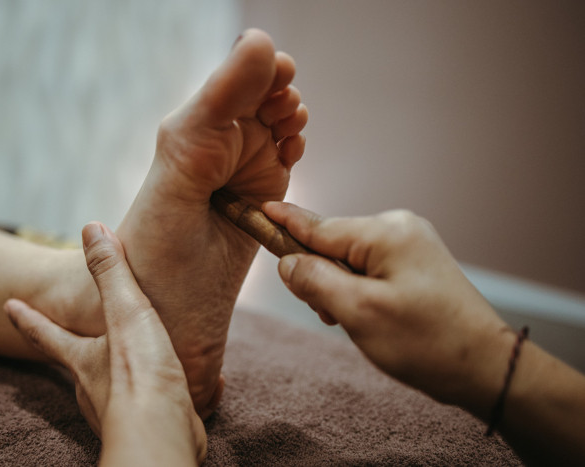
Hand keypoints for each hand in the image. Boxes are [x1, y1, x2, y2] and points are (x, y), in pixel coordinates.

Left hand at [5, 222, 205, 465]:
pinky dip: (169, 391)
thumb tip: (90, 228)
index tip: (7, 306)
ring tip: (128, 363)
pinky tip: (188, 389)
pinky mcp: (151, 425)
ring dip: (118, 374)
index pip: (45, 334)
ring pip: (112, 388)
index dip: (27, 319)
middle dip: (72, 350)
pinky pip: (155, 404)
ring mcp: (119, 411)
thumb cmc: (140, 376)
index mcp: (83, 359)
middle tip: (65, 339)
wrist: (163, 435)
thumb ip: (111, 272)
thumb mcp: (126, 314)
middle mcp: (95, 388)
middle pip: (75, 364)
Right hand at [263, 202, 515, 412]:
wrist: (486, 367)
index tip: (256, 209)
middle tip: (329, 316)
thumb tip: (287, 262)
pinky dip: (357, 291)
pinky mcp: (414, 263)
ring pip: (348, 259)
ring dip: (339, 289)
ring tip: (354, 323)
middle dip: (319, 276)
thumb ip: (316, 282)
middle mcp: (398, 228)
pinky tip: (367, 317)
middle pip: (332, 243)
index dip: (283, 223)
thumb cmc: (427, 341)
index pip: (318, 226)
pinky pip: (368, 268)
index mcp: (385, 233)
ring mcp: (409, 244)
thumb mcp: (360, 313)